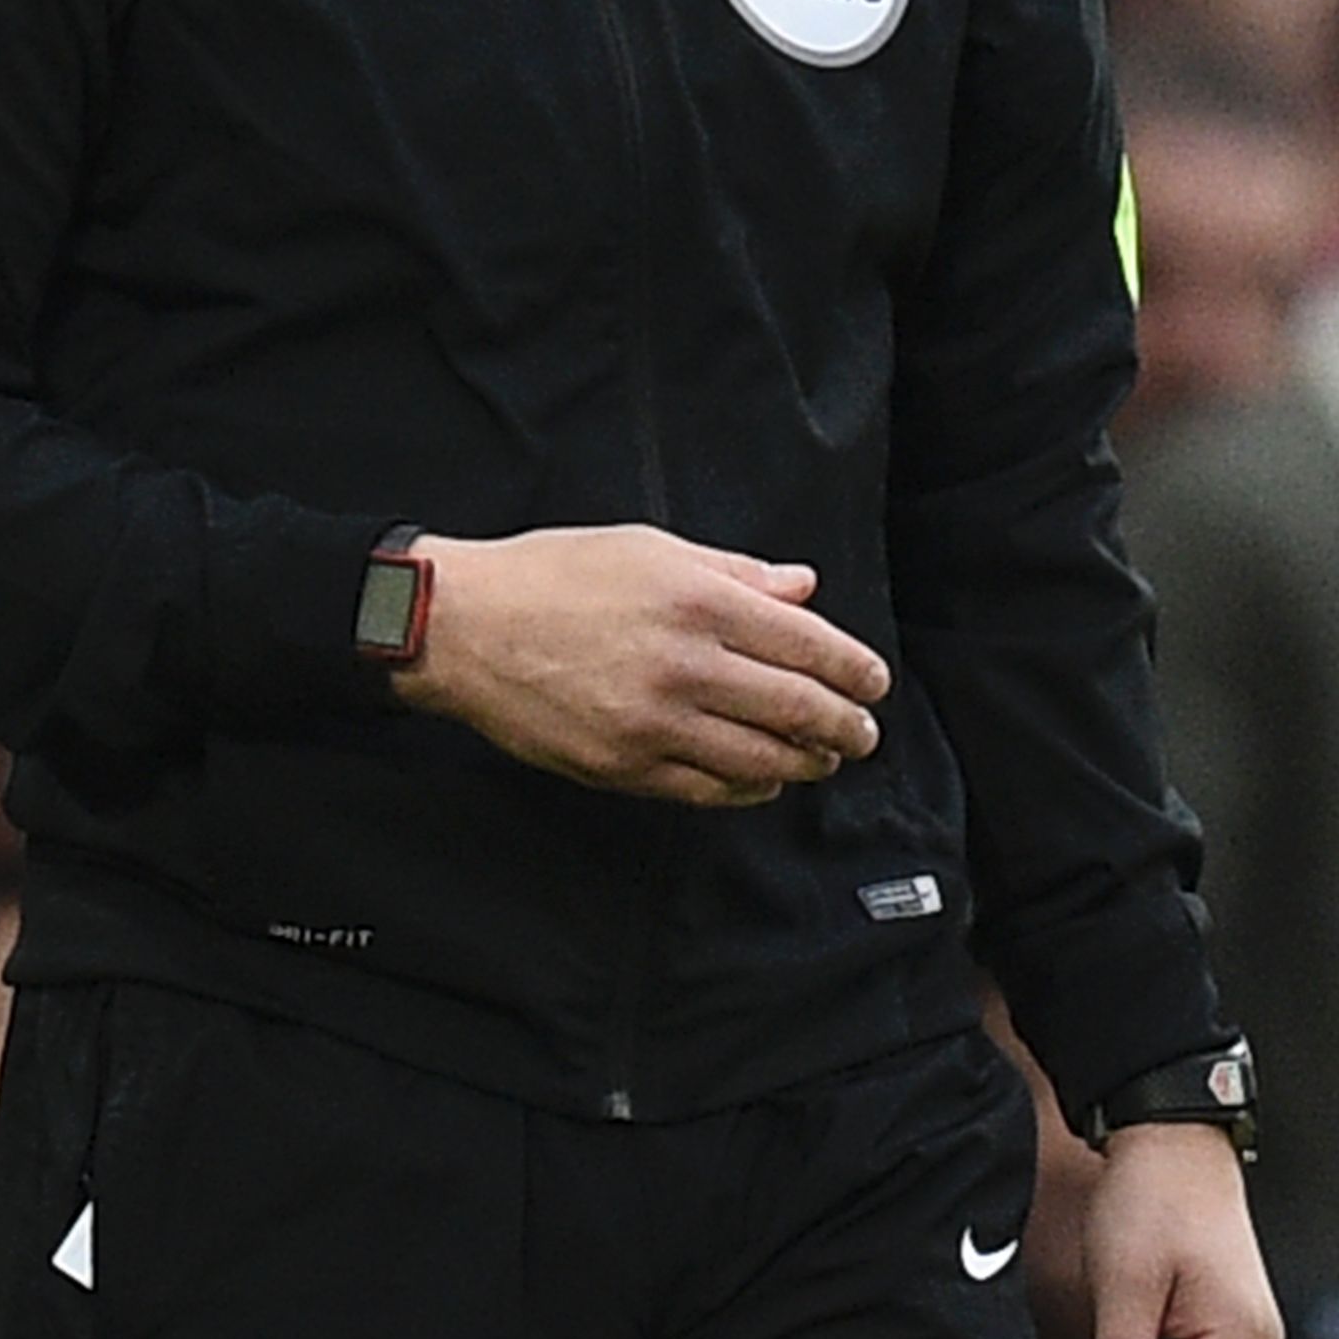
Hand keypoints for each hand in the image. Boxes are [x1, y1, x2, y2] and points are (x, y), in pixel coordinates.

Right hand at [391, 524, 888, 806]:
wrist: (463, 627)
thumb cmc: (555, 576)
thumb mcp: (652, 549)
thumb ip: (737, 572)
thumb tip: (803, 588)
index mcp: (700, 602)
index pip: (809, 646)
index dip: (855, 670)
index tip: (875, 682)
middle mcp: (686, 666)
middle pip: (798, 709)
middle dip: (847, 725)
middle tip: (865, 731)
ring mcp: (653, 724)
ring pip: (761, 759)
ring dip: (806, 763)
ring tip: (824, 757)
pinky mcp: (622, 767)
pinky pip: (707, 789)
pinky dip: (748, 788)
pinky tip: (764, 780)